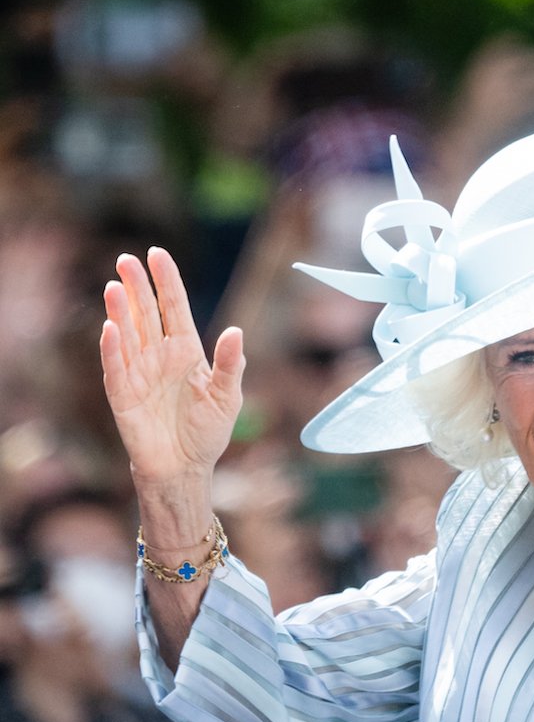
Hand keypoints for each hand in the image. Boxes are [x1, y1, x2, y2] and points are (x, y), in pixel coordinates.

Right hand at [100, 247, 245, 489]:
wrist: (185, 467)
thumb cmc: (207, 431)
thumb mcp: (228, 396)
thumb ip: (231, 364)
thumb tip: (236, 331)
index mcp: (186, 351)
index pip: (174, 308)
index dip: (166, 281)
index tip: (157, 254)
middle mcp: (159, 356)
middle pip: (145, 314)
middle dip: (137, 286)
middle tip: (126, 259)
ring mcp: (138, 373)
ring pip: (127, 334)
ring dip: (120, 311)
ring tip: (115, 286)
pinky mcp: (123, 395)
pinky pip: (116, 367)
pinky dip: (112, 348)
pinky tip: (110, 327)